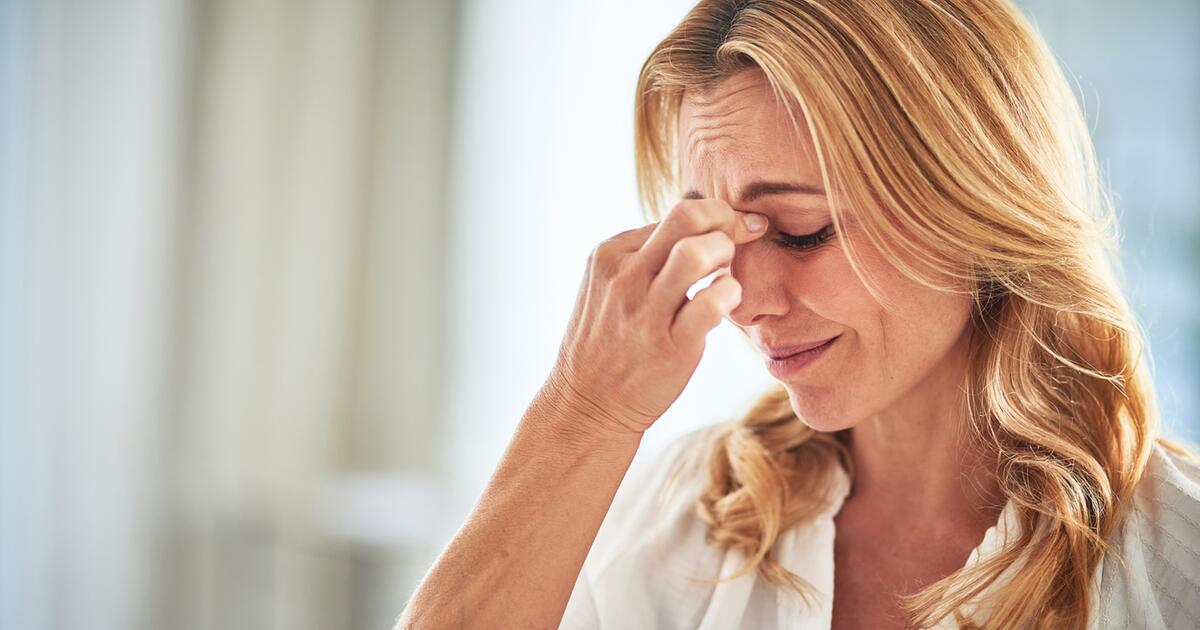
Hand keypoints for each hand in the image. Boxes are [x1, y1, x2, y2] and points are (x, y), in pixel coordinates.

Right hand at [543, 199, 768, 436]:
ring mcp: (646, 311)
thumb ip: (648, 258)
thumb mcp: (612, 287)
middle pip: (687, 216)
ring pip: (697, 253)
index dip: (715, 215)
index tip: (735, 227)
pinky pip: (712, 303)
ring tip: (727, 273)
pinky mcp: (671, 345)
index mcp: (611, 255)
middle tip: (744, 237)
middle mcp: (626, 277)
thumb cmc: (610, 343)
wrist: (588, 406)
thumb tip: (702, 227)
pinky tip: (728, 300)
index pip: (674, 213)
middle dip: (727, 219)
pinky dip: (731, 292)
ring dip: (727, 254)